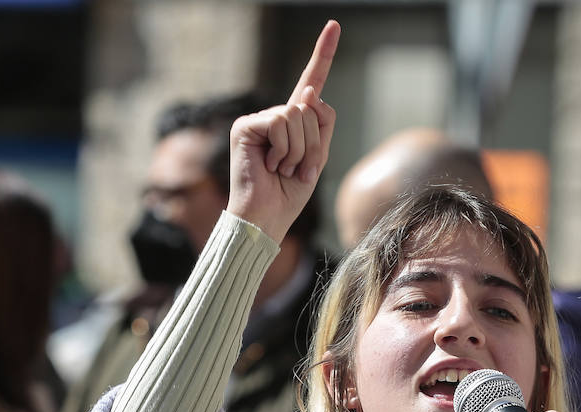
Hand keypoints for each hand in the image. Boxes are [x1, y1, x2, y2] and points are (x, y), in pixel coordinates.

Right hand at [226, 20, 339, 242]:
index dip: (323, 54)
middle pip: (313, 108)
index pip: (312, 82)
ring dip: (300, 150)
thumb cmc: (289, 193)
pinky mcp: (245, 125)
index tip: (335, 26)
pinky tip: (271, 165)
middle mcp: (275, 116)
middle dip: (314, 145)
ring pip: (299, 115)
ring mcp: (258, 119)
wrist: (266, 217)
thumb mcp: (317, 159)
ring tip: (283, 169)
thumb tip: (310, 93)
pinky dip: (285, 148)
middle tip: (296, 169)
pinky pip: (281, 122)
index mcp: (294, 123)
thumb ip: (321, 126)